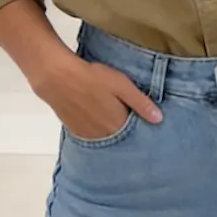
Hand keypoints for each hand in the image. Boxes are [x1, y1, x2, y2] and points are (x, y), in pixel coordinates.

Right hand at [30, 47, 162, 140]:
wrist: (57, 78)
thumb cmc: (93, 78)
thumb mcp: (122, 85)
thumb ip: (140, 103)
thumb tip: (159, 119)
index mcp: (117, 125)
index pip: (136, 135)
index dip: (142, 129)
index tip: (148, 126)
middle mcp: (103, 136)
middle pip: (121, 139)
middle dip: (129, 133)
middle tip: (133, 121)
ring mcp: (88, 135)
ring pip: (106, 138)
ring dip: (113, 133)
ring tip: (116, 120)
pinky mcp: (75, 130)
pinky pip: (92, 136)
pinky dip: (99, 131)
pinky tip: (99, 120)